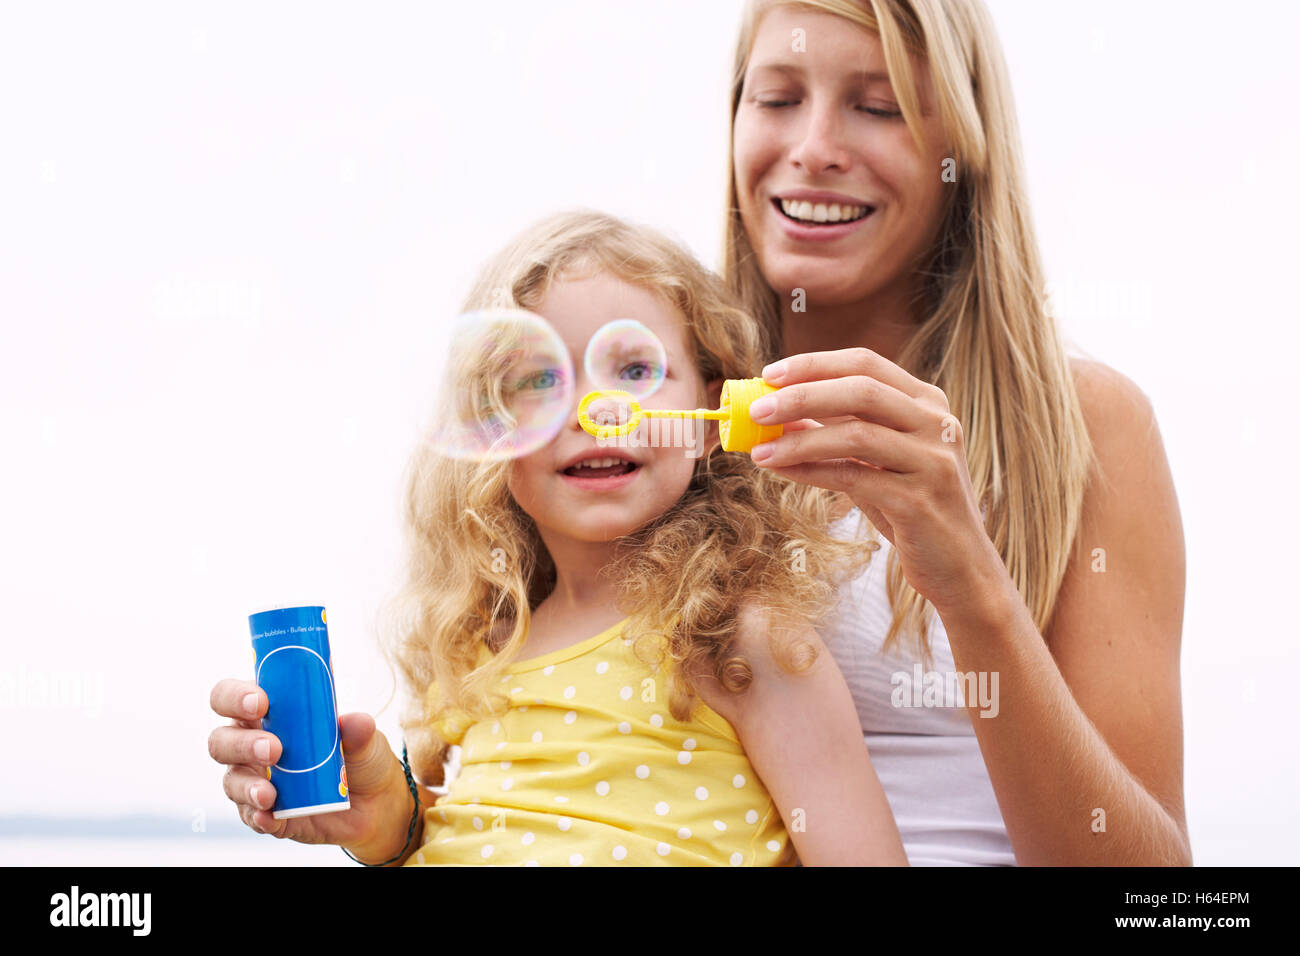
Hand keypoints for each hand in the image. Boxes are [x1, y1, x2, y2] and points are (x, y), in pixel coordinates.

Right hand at [208, 678, 414, 862]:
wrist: (377, 803)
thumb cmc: (360, 756)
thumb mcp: (365, 739)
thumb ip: (358, 729)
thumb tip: (355, 721)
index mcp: (268, 715)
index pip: (231, 697)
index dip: (235, 696)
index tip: (260, 702)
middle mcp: (252, 747)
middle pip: (221, 741)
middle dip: (241, 743)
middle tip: (273, 748)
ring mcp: (257, 782)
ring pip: (232, 781)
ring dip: (247, 785)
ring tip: (269, 792)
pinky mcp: (269, 814)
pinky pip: (252, 817)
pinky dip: (258, 816)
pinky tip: (269, 816)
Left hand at [747, 348, 1005, 619]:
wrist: (960, 567)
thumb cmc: (910, 507)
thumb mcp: (875, 462)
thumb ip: (838, 432)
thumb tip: (777, 413)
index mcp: (927, 402)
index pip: (865, 363)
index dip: (814, 364)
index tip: (769, 374)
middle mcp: (936, 423)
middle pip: (861, 390)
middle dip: (801, 395)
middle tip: (756, 410)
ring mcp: (933, 460)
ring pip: (856, 434)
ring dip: (800, 439)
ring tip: (759, 448)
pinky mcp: (920, 500)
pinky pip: (853, 477)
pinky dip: (810, 472)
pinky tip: (780, 471)